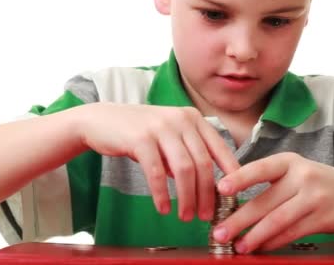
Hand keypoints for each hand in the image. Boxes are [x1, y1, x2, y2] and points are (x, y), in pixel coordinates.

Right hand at [78, 102, 239, 220]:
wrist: (100, 120)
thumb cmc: (139, 133)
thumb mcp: (169, 137)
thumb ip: (188, 154)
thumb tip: (209, 188)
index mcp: (192, 118)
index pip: (219, 148)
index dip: (230, 174)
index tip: (232, 197)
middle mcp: (180, 119)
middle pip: (203, 163)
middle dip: (207, 194)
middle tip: (205, 215)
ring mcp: (160, 127)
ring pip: (184, 169)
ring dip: (187, 197)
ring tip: (185, 216)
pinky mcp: (140, 139)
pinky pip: (157, 172)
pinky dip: (162, 194)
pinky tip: (163, 208)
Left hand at [212, 152, 333, 252]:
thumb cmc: (315, 182)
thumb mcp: (295, 171)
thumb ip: (268, 181)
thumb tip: (230, 200)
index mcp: (289, 161)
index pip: (260, 168)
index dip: (240, 178)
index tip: (221, 189)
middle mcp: (302, 176)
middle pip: (264, 201)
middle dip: (238, 219)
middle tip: (219, 232)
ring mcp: (314, 198)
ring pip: (277, 220)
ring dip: (255, 236)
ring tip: (238, 246)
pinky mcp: (322, 218)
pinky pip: (291, 233)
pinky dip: (273, 242)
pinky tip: (260, 247)